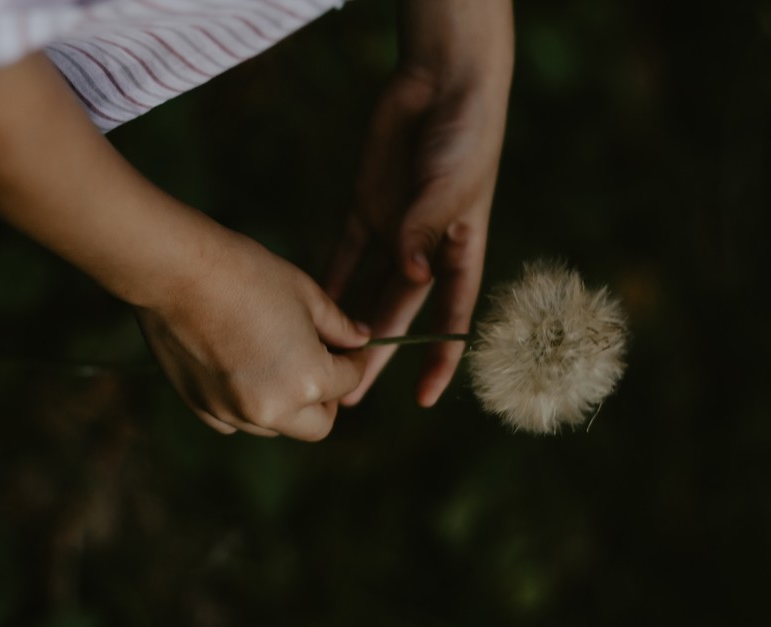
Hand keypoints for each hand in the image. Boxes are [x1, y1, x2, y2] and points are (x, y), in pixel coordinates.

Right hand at [137, 233, 368, 439]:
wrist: (176, 273)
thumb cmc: (246, 274)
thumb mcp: (306, 294)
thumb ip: (338, 326)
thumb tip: (360, 340)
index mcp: (309, 380)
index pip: (350, 382)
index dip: (354, 360)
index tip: (348, 348)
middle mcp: (273, 410)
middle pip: (318, 425)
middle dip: (325, 399)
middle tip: (319, 367)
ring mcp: (233, 414)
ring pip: (276, 426)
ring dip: (285, 404)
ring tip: (275, 362)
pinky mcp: (201, 409)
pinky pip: (235, 421)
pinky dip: (245, 405)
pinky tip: (239, 369)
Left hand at [326, 0, 512, 407]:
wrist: (440, 85)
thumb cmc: (463, 136)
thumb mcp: (450, 186)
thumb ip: (426, 228)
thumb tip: (411, 274)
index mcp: (457, 251)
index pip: (449, 317)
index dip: (439, 358)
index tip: (423, 397)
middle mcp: (424, 251)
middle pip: (397, 314)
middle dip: (373, 356)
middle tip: (347, 396)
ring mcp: (393, 232)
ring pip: (367, 292)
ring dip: (346, 329)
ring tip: (324, 366)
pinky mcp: (366, 210)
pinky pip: (343, 257)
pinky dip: (327, 285)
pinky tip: (307, 314)